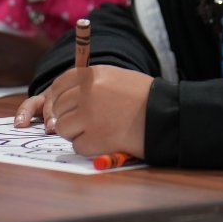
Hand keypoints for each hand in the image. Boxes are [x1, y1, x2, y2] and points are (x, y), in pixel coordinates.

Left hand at [32, 65, 150, 157]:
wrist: (164, 115)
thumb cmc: (144, 97)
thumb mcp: (116, 78)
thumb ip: (91, 84)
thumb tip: (64, 98)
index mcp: (93, 75)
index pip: (60, 85)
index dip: (58, 98)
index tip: (62, 106)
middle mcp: (87, 93)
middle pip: (59, 108)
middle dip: (68, 117)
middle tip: (84, 123)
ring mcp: (89, 117)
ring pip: (63, 128)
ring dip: (76, 132)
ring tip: (96, 131)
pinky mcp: (94, 139)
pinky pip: (77, 146)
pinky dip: (88, 147)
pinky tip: (105, 140)